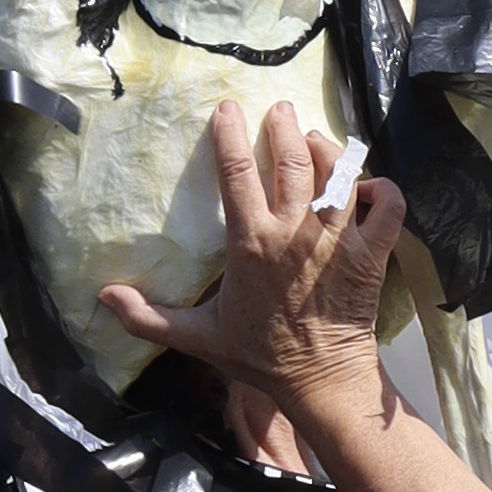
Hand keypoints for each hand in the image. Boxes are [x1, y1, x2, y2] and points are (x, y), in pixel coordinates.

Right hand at [102, 100, 401, 404]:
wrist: (320, 382)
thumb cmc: (260, 358)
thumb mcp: (199, 338)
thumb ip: (149, 317)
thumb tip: (103, 298)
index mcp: (251, 242)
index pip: (235, 171)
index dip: (228, 134)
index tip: (226, 109)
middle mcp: (295, 232)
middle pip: (292, 158)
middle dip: (284, 125)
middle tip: (280, 111)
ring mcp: (338, 239)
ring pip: (338, 172)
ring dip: (327, 147)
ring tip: (315, 137)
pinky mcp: (372, 254)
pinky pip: (387, 206)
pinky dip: (382, 188)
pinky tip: (367, 184)